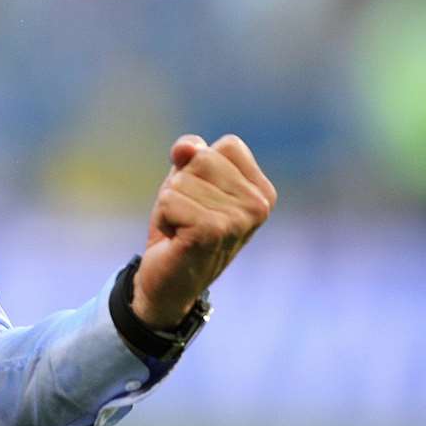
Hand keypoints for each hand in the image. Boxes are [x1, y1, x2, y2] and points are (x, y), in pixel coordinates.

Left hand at [132, 134, 276, 328]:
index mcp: (263, 191)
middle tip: (188, 215)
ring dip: (170, 203)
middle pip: (202, 158)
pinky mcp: (213, 231)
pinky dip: (163, 217)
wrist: (170, 280)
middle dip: (182, 183)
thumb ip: (190, 153)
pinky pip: (169, 200)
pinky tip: (176, 237)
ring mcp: (239, 220)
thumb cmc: (182, 225)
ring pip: (181, 180)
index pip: (229, 145)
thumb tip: (186, 149)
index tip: (201, 196)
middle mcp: (259, 205)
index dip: (201, 164)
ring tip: (182, 227)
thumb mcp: (186, 180)